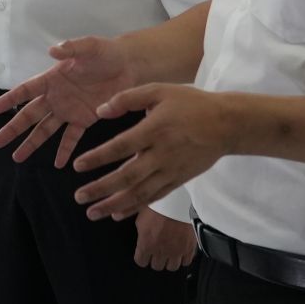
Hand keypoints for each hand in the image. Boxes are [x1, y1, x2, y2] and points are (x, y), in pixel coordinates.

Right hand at [0, 36, 140, 165]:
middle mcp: (56, 97)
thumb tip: (52, 50)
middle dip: (13, 129)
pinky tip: (59, 165)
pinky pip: (71, 138)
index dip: (10, 99)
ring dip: (32, 143)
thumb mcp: (89, 46)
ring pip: (45, 130)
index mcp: (52, 78)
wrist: (129, 65)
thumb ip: (71, 48)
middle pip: (30, 115)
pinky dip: (65, 150)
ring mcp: (69, 110)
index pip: (26, 91)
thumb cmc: (106, 52)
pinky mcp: (84, 119)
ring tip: (17, 158)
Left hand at [72, 84, 238, 220]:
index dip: (98, 158)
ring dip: (115, 204)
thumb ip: (128, 98)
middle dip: (101, 189)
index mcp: (154, 129)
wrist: (227, 124)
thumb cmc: (191, 104)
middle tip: (78, 197)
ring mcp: (171, 170)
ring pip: (140, 192)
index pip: (120, 147)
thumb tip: (100, 111)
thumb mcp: (159, 90)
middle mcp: (161, 154)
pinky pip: (154, 196)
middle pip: (127, 176)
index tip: (77, 166)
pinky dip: (136, 207)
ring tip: (93, 213)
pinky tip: (118, 213)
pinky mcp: (179, 180)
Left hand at [132, 209, 197, 270]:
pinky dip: (183, 258)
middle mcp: (161, 252)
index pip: (141, 262)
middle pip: (157, 266)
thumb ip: (140, 232)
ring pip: (172, 267)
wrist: (177, 202)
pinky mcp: (189, 249)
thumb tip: (136, 233)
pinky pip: (186, 262)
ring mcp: (176, 252)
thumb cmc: (158, 207)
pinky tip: (181, 250)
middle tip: (158, 251)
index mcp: (146, 246)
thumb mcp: (141, 219)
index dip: (142, 257)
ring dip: (170, 260)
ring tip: (170, 252)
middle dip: (156, 259)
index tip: (144, 254)